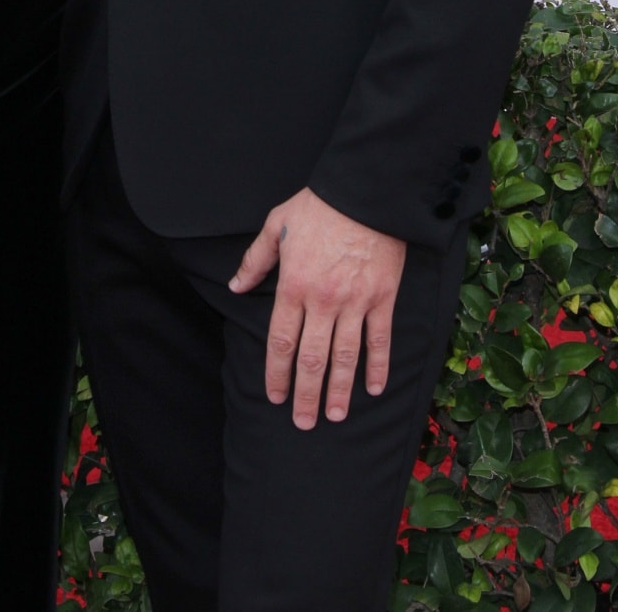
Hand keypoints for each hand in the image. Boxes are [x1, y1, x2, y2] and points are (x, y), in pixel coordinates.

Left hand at [229, 187, 405, 429]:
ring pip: (345, 357)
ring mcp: (355, 303)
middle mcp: (322, 301)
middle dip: (306, 394)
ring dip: (340, 391)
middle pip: (312, 359)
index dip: (276, 373)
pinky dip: (378, 366)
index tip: (274, 396)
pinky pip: (379, 340)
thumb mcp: (275, 226)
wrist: (363, 193)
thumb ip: (255, 261)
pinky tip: (374, 388)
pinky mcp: (382, 298)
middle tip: (304, 423)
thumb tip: (235, 286)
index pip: (280, 341)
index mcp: (293, 285)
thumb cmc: (317, 207)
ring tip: (335, 416)